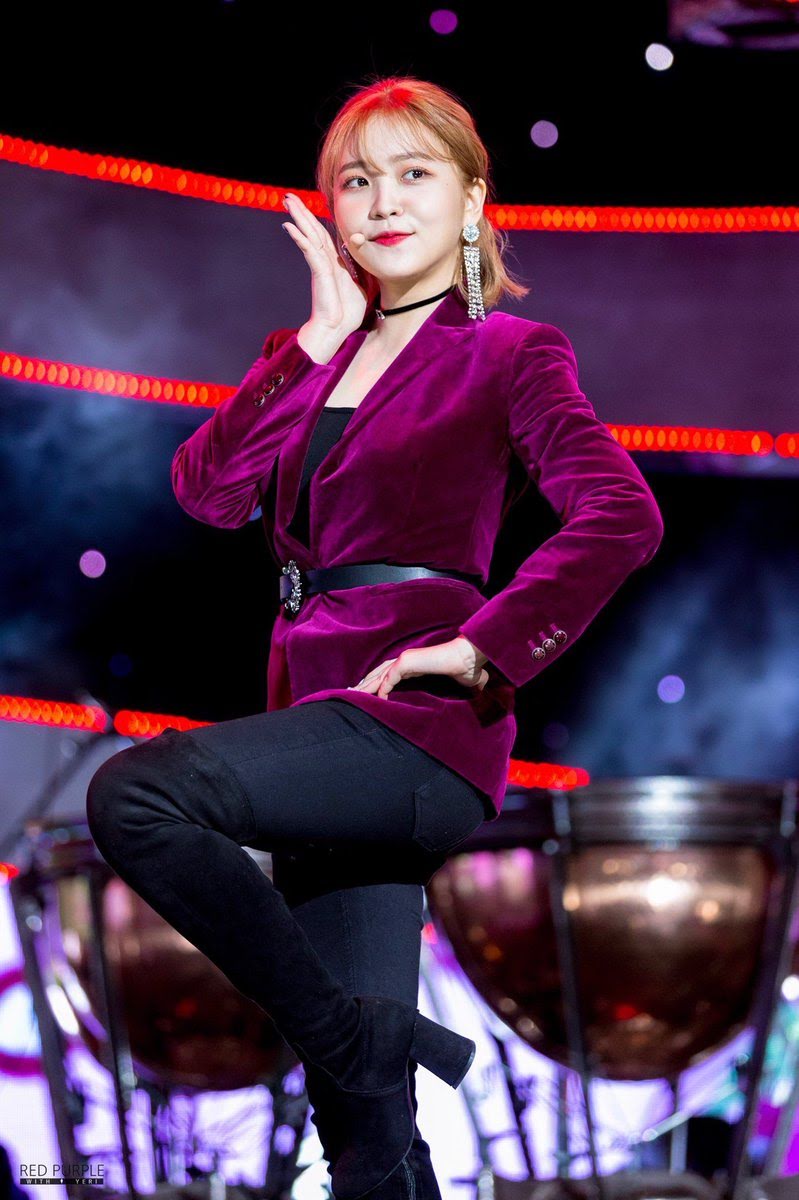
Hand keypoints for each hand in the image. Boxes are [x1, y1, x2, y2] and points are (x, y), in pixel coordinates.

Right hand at [282, 192, 368, 338]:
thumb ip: (360, 271)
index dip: (317, 219)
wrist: (337, 329)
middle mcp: (325, 261)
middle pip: (313, 230)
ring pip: (309, 235)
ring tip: (288, 202)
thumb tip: (367, 261)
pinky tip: (290, 226)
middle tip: (289, 197)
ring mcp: (321, 266)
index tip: (310, 206)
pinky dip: (300, 238)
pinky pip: (309, 251)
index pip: (325, 235)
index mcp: (335, 263)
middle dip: (302, 212)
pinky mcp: (319, 273)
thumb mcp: (361, 286)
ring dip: (299, 217)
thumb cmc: (348, 312)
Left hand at [348, 637, 489, 699]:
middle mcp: (407, 660)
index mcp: (414, 664)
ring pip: (380, 674)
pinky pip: (390, 677)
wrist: (470, 660)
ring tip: (355, 696)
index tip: (367, 693)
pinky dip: (382, 687)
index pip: (388, 672)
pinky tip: (378, 698)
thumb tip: (475, 700)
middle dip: (365, 683)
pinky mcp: (408, 662)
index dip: (376, 681)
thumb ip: (456, 691)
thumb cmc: (467, 670)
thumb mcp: (456, 684)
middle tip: (350, 693)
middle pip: (379, 672)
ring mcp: (406, 659)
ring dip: (367, 686)